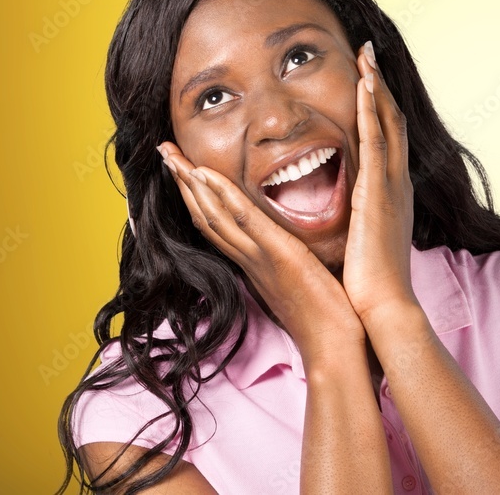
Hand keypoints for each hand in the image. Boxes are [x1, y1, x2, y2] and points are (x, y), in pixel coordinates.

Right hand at [157, 142, 365, 361]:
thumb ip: (287, 264)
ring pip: (214, 215)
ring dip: (190, 183)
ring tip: (171, 154)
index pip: (216, 226)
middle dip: (182, 182)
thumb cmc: (327, 318)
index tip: (182, 169)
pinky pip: (244, 221)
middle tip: (164, 151)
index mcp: (253, 265)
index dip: (195, 197)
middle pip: (205, 216)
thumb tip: (289, 249)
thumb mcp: (300, 284)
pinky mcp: (278, 255)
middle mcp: (249, 260)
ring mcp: (259, 257)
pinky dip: (222, 196)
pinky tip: (204, 174)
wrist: (335, 348)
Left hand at [341, 41, 419, 324]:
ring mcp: (391, 185)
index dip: (378, 106)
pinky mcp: (379, 192)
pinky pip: (376, 141)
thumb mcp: (365, 240)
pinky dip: (371, 110)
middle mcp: (396, 183)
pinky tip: (365, 84)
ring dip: (376, 86)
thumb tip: (348, 212)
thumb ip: (359, 218)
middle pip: (392, 121)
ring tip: (366, 53)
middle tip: (368, 51)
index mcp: (391, 193)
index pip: (387, 138)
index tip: (367, 78)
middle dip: (380, 84)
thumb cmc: (370, 282)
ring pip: (387, 123)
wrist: (382, 306)